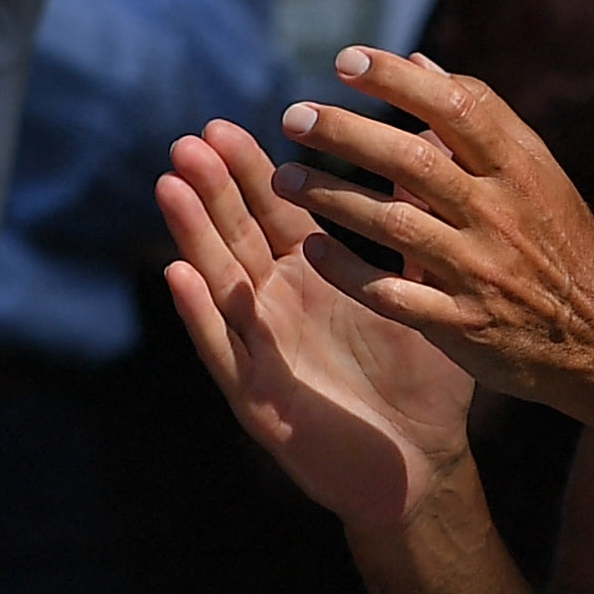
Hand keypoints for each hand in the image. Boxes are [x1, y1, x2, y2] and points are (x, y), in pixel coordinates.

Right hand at [160, 118, 474, 528]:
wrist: (422, 466)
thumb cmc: (423, 384)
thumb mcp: (420, 297)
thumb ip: (411, 236)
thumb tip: (419, 164)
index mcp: (310, 278)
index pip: (271, 213)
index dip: (246, 173)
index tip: (221, 127)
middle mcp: (274, 305)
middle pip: (235, 237)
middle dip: (210, 190)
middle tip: (188, 142)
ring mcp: (259, 348)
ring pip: (218, 281)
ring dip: (192, 235)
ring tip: (170, 187)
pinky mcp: (255, 394)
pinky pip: (223, 348)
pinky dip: (200, 312)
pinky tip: (179, 276)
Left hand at [269, 46, 593, 417]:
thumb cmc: (557, 244)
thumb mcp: (536, 177)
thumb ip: (479, 123)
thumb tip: (420, 64)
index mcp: (520, 170)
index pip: (458, 108)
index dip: (399, 81)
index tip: (345, 60)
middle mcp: (499, 214)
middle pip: (413, 161)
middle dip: (347, 133)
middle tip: (292, 116)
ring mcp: (480, 269)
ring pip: (393, 223)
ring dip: (331, 198)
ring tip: (283, 180)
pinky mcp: (461, 321)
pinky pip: (391, 292)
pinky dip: (347, 270)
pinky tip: (310, 248)